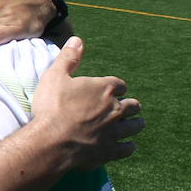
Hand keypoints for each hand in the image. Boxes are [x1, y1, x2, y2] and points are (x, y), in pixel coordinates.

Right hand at [31, 37, 142, 170]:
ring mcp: (114, 131)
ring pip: (134, 127)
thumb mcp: (55, 76)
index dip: (117, 87)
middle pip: (131, 105)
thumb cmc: (52, 106)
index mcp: (104, 89)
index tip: (116, 89)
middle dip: (131, 105)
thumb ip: (69, 58)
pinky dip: (129, 146)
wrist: (52, 140)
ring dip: (136, 124)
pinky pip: (127, 148)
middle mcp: (115, 109)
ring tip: (138, 123)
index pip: (119, 85)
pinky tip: (130, 146)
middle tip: (132, 106)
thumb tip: (77, 39)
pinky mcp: (110, 151)